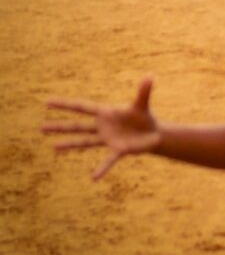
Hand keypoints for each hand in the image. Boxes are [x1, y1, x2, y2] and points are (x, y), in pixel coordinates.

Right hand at [42, 78, 160, 180]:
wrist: (154, 133)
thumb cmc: (144, 117)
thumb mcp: (142, 104)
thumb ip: (143, 91)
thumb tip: (150, 76)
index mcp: (105, 113)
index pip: (82, 107)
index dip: (65, 104)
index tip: (47, 102)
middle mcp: (102, 126)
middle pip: (78, 126)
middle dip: (60, 127)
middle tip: (41, 128)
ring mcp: (108, 139)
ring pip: (85, 142)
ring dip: (70, 144)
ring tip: (54, 147)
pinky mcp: (118, 150)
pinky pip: (108, 161)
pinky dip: (101, 169)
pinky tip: (94, 178)